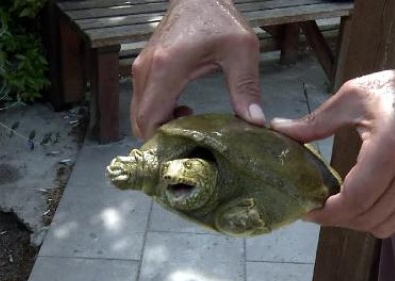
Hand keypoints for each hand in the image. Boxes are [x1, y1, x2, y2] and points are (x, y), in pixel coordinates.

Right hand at [130, 0, 265, 138]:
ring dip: (161, 125)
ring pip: (139, 113)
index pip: (149, 119)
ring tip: (190, 124)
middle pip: (140, 121)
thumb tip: (255, 121)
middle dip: (163, 138)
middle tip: (192, 142)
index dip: (162, 141)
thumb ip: (246, 87)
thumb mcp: (241, 51)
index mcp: (167, 68)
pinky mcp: (144, 68)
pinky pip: (143, 102)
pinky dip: (158, 113)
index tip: (186, 148)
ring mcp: (141, 69)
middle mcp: (147, 71)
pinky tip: (183, 110)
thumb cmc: (218, 18)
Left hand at [271, 64, 394, 237]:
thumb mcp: (354, 96)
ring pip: (382, 225)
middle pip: (366, 217)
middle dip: (335, 219)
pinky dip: (374, 220)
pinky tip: (359, 205)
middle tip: (313, 208)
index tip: (305, 209)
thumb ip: (316, 121)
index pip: (355, 198)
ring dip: (354, 223)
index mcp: (390, 148)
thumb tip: (278, 130)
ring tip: (334, 207)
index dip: (326, 212)